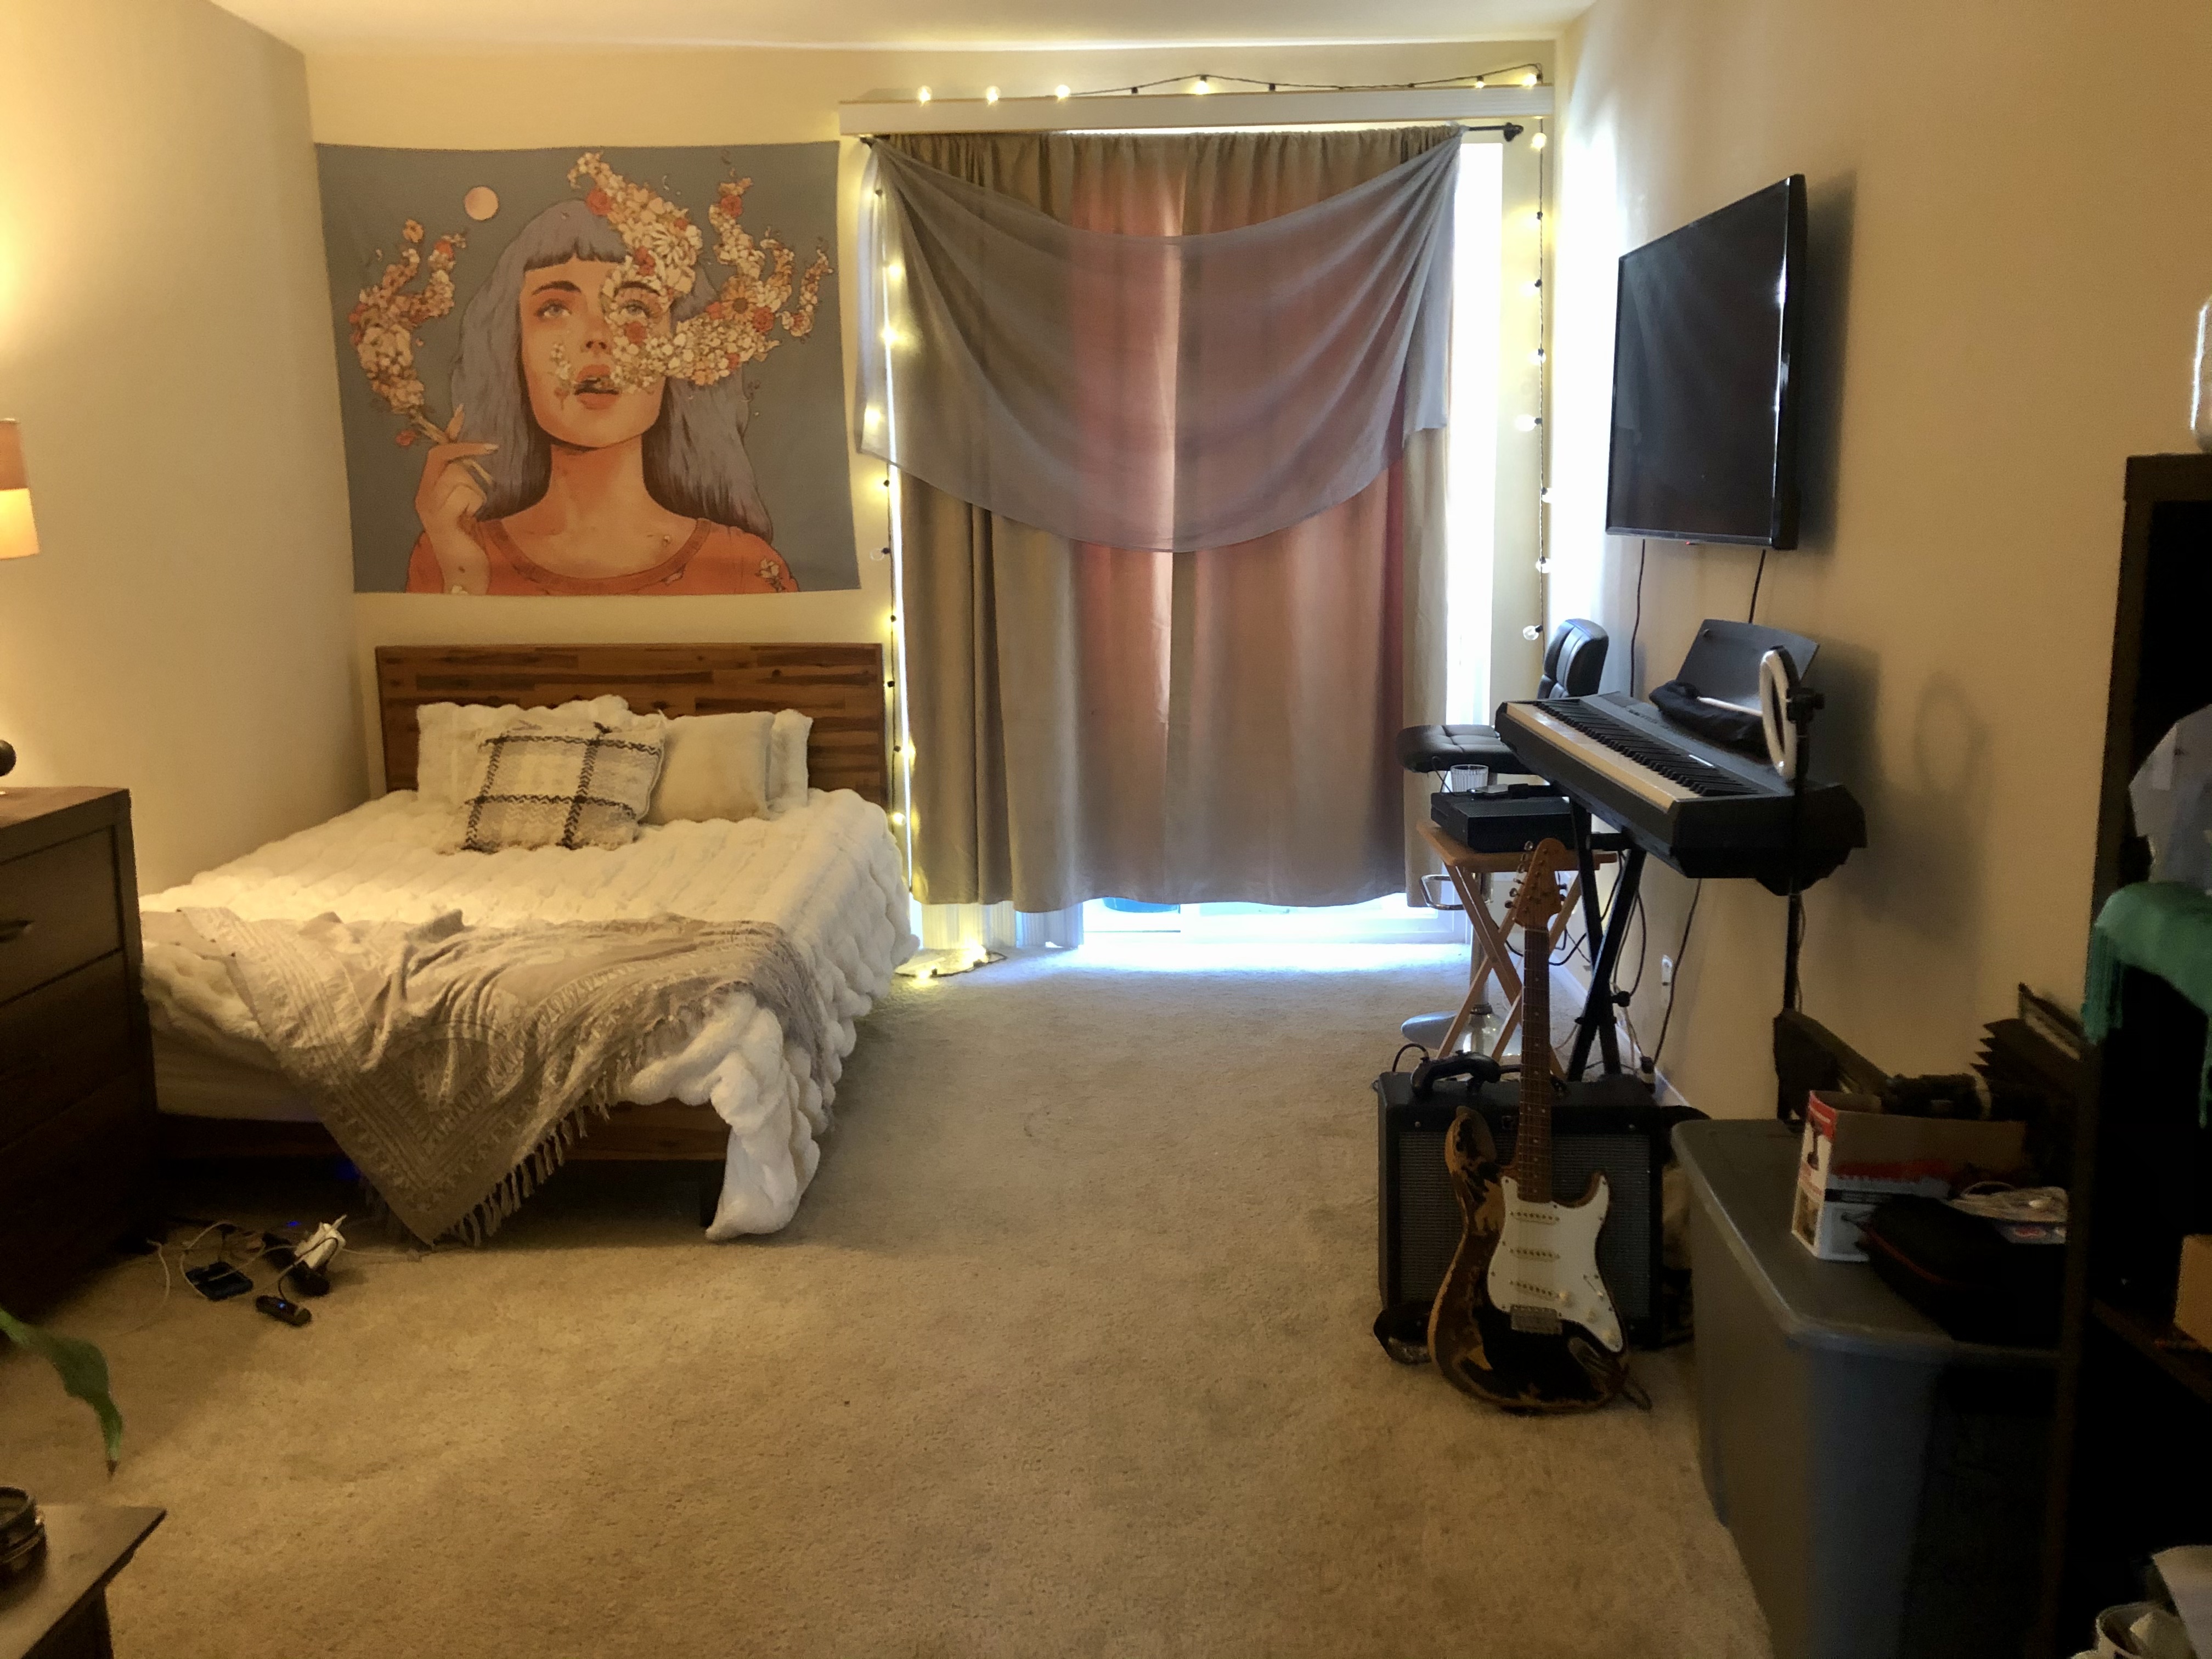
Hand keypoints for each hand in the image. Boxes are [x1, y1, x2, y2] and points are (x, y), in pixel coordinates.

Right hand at [413, 440, 496, 593]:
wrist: (465, 574)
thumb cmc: (471, 539)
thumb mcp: (471, 504)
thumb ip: (471, 482)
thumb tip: (488, 454)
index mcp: (429, 489)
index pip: (437, 452)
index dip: (452, 434)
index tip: (466, 414)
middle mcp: (424, 495)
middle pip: (441, 455)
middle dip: (467, 448)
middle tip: (493, 447)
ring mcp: (430, 507)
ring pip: (456, 474)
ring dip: (478, 484)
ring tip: (482, 506)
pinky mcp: (442, 519)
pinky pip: (463, 494)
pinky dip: (478, 501)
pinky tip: (480, 515)